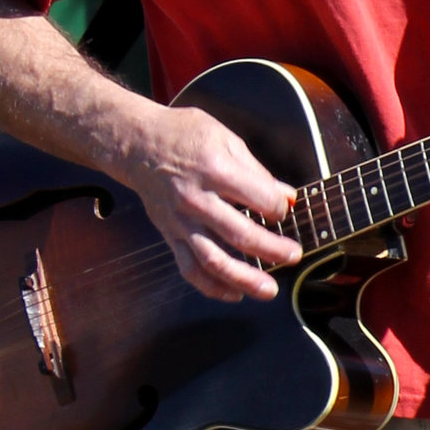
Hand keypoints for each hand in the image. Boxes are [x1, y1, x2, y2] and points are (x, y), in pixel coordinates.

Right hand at [122, 102, 300, 300]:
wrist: (136, 144)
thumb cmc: (183, 136)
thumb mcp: (225, 139)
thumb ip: (258, 171)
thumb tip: (287, 196)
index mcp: (215, 170)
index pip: (259, 198)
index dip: (279, 207)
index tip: (284, 209)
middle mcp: (196, 199)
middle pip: (239, 234)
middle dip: (272, 250)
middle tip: (293, 256)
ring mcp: (181, 221)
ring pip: (213, 260)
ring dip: (244, 279)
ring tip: (268, 290)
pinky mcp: (170, 234)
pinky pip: (189, 268)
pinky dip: (211, 286)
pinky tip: (233, 293)